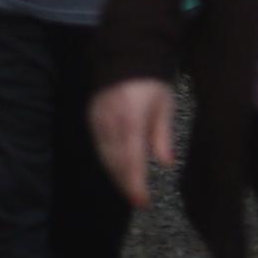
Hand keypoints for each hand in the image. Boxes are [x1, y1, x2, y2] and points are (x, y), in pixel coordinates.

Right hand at [89, 78, 174, 209]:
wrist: (125, 56)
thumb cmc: (152, 81)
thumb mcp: (164, 105)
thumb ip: (162, 135)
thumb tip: (166, 164)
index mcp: (131, 121)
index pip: (132, 160)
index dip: (135, 184)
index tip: (143, 201)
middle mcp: (110, 125)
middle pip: (115, 163)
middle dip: (126, 184)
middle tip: (139, 201)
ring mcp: (97, 123)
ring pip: (105, 158)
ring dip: (117, 176)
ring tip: (131, 190)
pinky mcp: (91, 121)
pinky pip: (99, 148)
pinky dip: (108, 162)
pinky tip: (118, 171)